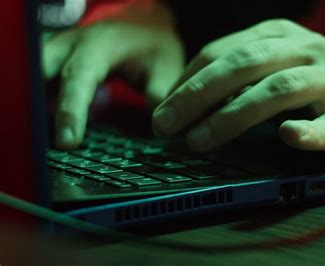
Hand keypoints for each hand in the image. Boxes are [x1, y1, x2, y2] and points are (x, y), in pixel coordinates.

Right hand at [43, 4, 183, 149]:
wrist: (143, 25)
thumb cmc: (153, 47)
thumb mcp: (165, 69)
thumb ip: (158, 95)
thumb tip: (157, 128)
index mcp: (99, 45)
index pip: (77, 78)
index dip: (70, 111)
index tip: (68, 142)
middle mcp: (71, 44)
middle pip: (41, 74)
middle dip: (40, 108)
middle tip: (47, 143)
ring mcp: (58, 51)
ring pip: (34, 78)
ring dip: (38, 106)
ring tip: (48, 138)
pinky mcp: (55, 61)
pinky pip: (38, 82)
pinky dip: (41, 103)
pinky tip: (51, 127)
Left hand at [152, 19, 324, 151]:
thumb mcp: (285, 62)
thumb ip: (246, 73)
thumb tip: (190, 100)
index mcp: (282, 35)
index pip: (224, 51)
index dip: (188, 80)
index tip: (163, 108)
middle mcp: (307, 49)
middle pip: (244, 66)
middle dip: (198, 95)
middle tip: (165, 125)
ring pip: (279, 90)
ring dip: (234, 116)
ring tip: (201, 140)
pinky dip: (310, 131)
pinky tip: (289, 138)